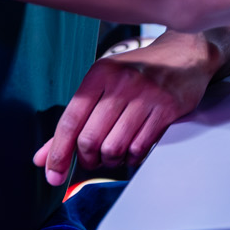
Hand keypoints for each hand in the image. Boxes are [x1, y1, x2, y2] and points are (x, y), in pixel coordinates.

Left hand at [33, 35, 216, 186]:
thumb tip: (43, 157)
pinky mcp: (168, 108)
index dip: (58, 154)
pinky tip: (133, 150)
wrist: (186, 53)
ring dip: (111, 160)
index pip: (70, 121)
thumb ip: (74, 121)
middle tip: (93, 158)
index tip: (53, 175)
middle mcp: (122, 82)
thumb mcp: (104, 85)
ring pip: (114, 147)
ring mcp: (147, 94)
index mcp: (100, 73)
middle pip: (90, 139)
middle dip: (88, 158)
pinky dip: (132, 158)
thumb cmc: (141, 71)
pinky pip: (140, 148)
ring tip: (114, 153)